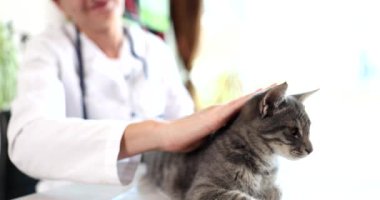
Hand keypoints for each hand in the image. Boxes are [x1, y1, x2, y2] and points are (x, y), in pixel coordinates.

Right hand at [119, 84, 276, 157]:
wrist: (166, 136)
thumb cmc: (183, 139)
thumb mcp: (205, 136)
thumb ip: (215, 132)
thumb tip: (225, 136)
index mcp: (219, 116)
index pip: (241, 107)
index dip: (256, 101)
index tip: (271, 97)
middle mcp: (220, 110)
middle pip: (246, 100)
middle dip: (263, 93)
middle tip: (282, 84)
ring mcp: (217, 112)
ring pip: (243, 100)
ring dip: (260, 93)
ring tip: (277, 85)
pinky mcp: (214, 116)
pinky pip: (235, 107)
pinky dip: (248, 101)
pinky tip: (259, 95)